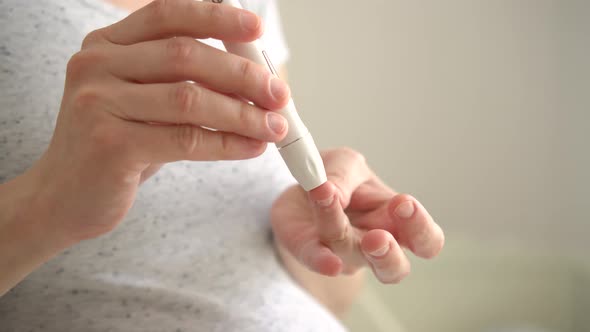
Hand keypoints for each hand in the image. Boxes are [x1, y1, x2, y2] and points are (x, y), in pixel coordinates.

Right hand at [23, 0, 290, 243]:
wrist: (64, 197)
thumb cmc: (116, 145)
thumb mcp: (144, 101)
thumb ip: (184, 82)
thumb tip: (253, 78)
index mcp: (106, 45)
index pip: (168, 15)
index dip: (216, 17)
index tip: (256, 31)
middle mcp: (97, 65)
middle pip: (186, 56)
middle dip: (243, 75)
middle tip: (279, 94)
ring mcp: (99, 103)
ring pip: (191, 100)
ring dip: (243, 114)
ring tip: (275, 127)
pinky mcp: (110, 144)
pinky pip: (187, 140)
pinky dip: (228, 144)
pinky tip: (252, 148)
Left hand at [271, 148, 443, 283]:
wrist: (298, 187)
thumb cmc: (337, 179)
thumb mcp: (344, 163)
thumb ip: (343, 175)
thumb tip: (336, 194)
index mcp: (396, 221)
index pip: (425, 239)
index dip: (420, 228)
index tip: (404, 204)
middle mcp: (374, 244)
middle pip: (395, 268)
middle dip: (389, 254)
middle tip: (377, 238)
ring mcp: (343, 254)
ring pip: (347, 252)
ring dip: (335, 222)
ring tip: (324, 192)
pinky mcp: (310, 252)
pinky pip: (316, 261)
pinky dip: (321, 261)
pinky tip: (326, 261)